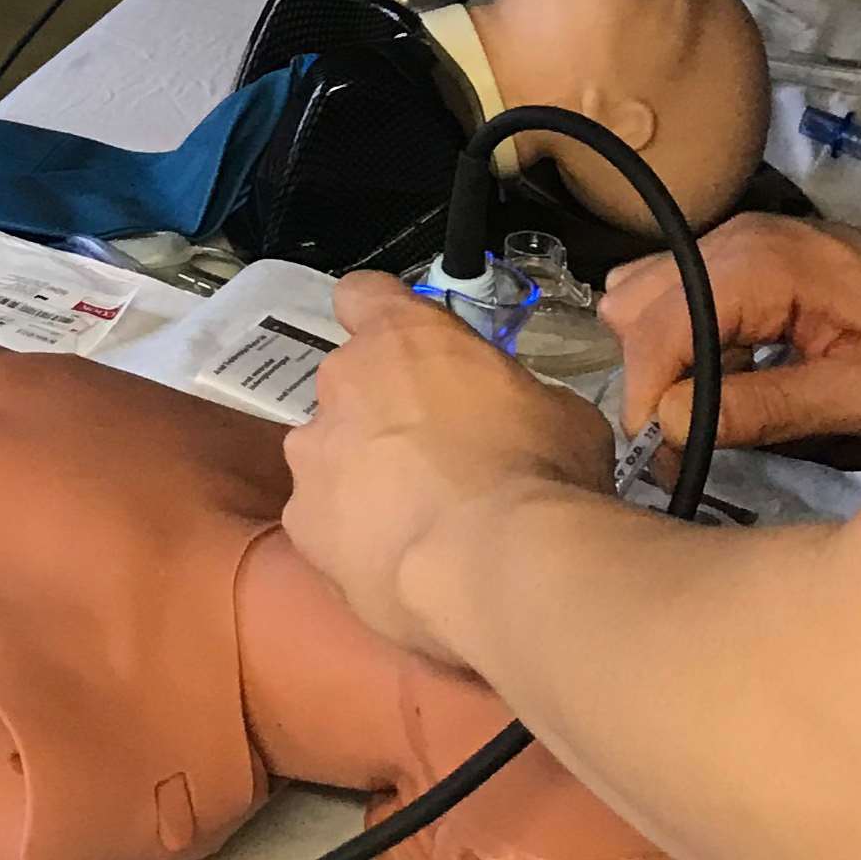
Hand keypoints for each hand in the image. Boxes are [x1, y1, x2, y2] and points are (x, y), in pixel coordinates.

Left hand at [283, 275, 612, 668]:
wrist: (492, 564)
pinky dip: (352, 536)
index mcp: (403, 336)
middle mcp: (344, 381)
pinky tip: (396, 562)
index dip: (380, 317)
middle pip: (350, 384)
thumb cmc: (538, 471)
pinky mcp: (302, 521)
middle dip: (384, 413)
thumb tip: (514, 416)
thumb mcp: (559, 414)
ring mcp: (313, 452)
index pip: (363, 295)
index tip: (405, 347)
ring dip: (361, 476)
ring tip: (415, 521)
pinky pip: (324, 519)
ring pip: (329, 454)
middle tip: (437, 457)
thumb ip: (515, 398)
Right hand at [601, 214, 860, 450]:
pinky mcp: (746, 257)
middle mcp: (731, 240)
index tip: (671, 461)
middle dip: (654, 382)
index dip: (651, 399)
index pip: (657, 329)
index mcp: (759, 265)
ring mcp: (736, 242)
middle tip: (696, 442)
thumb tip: (671, 423)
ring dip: (667, 364)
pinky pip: (679, 299)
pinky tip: (731, 383)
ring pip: (646, 302)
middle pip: (638, 312)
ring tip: (715, 414)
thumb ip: (768, 408)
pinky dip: (686, 346)